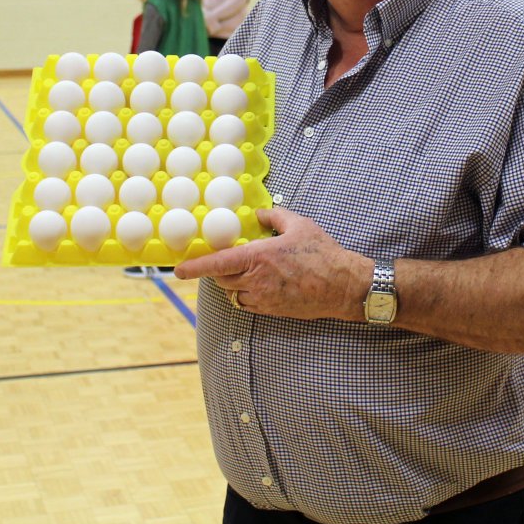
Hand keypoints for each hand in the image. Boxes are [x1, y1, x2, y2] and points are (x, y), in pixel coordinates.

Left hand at [173, 208, 368, 320]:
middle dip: (217, 272)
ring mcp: (264, 298)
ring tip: (243, 272)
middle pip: (221, 280)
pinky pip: (248, 304)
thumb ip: (275, 216)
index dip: (195, 267)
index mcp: (259, 257)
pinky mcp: (273, 311)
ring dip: (231, 284)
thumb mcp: (300, 225)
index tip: (178, 270)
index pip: (218, 263)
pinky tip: (258, 284)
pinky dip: (246, 295)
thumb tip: (259, 212)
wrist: (344, 286)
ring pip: (233, 294)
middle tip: (222, 261)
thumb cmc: (324, 254)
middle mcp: (257, 280)